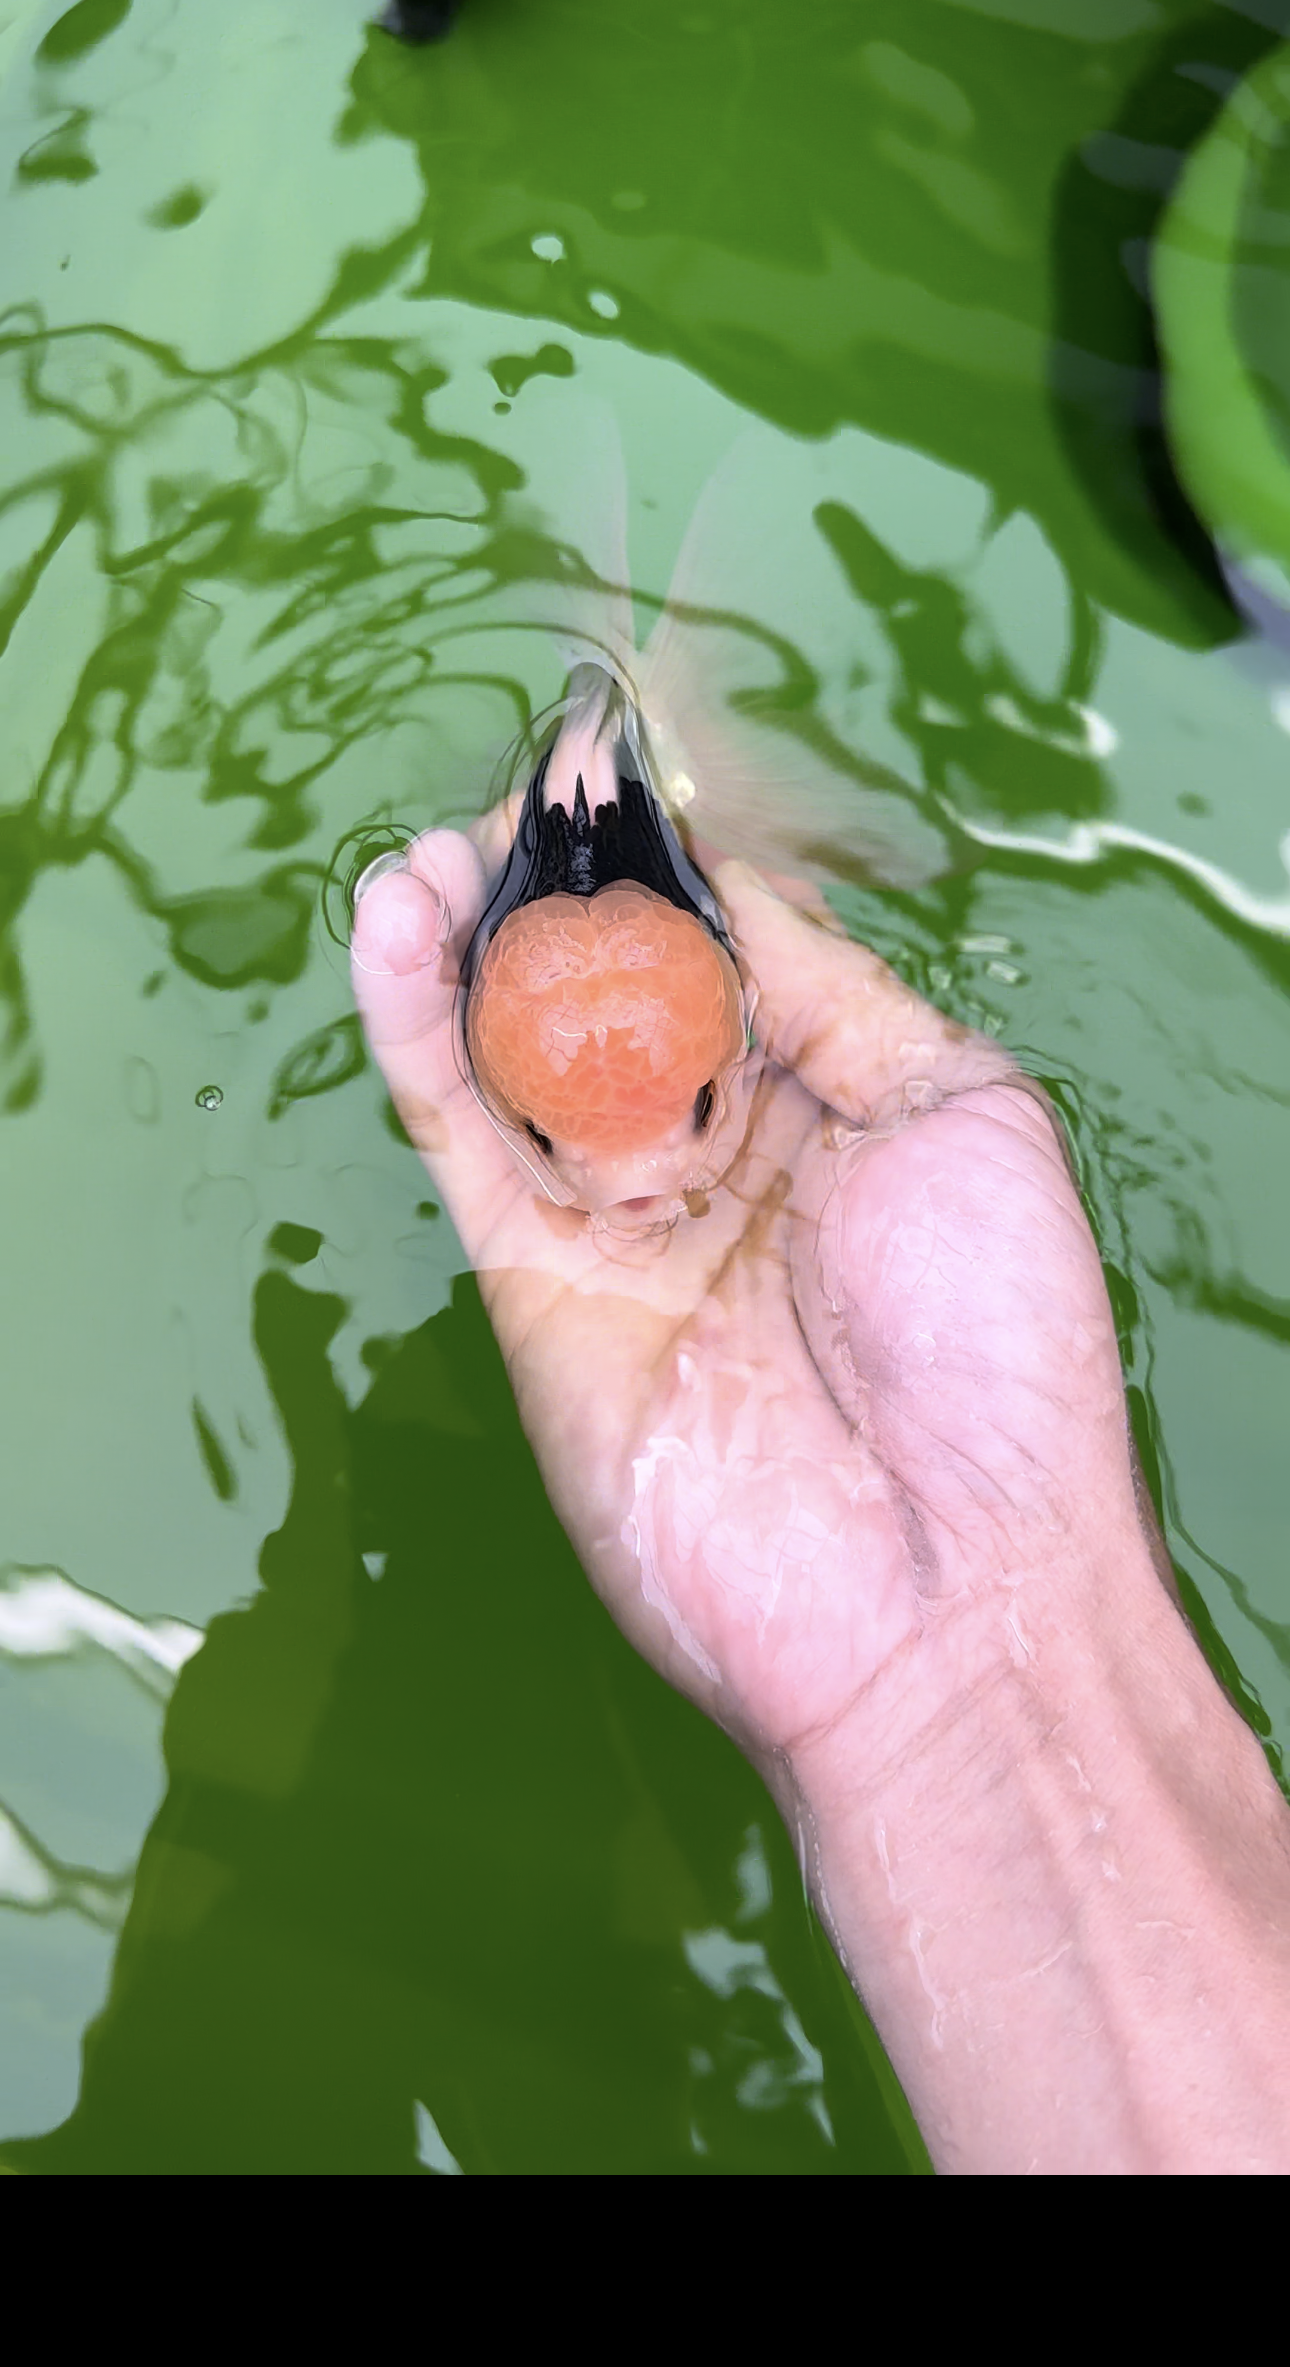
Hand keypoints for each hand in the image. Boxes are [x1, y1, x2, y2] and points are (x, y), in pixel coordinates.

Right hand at [350, 818, 1146, 1785]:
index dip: (668, 869)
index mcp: (830, 1116)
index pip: (723, 958)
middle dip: (556, 894)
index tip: (619, 782)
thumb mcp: (960, 1111)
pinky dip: (412, 1029)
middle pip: (604, 996)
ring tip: (431, 848)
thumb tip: (725, 891)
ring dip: (462, 940)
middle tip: (518, 801)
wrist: (942, 1584)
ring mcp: (618, 1227)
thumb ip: (832, 991)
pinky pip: (459, 1139)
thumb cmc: (996, 1354)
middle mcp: (716, 1163)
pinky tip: (391, 929)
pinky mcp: (532, 1290)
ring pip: (513, 1055)